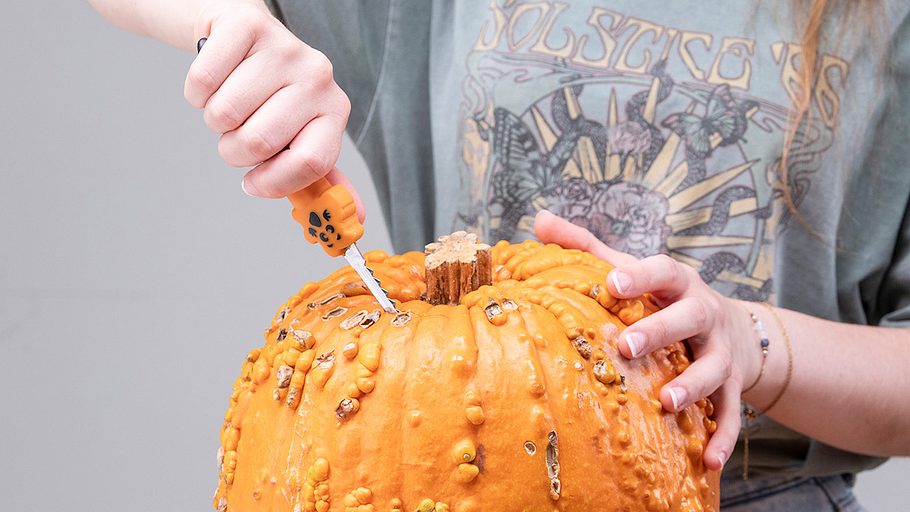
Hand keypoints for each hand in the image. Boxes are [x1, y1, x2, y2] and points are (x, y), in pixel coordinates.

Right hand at [185, 0, 361, 215]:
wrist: (243, 35)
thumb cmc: (271, 95)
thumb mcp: (300, 133)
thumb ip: (320, 177)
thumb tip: (352, 219)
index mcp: (334, 110)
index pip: (311, 163)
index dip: (275, 182)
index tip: (253, 183)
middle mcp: (317, 77)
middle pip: (259, 142)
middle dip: (234, 150)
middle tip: (237, 133)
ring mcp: (285, 48)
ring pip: (224, 114)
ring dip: (215, 120)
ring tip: (230, 102)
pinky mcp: (247, 25)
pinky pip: (203, 82)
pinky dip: (197, 92)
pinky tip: (215, 79)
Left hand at [535, 210, 759, 470]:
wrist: (733, 329)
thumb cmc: (664, 298)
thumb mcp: (633, 270)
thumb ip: (588, 247)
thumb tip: (540, 219)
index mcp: (676, 284)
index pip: (661, 271)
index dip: (638, 277)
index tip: (611, 284)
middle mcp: (703, 314)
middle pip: (687, 319)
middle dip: (659, 331)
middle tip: (626, 346)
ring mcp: (721, 352)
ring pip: (713, 368)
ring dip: (693, 385)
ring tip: (667, 403)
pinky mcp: (733, 386)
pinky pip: (731, 413)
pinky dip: (722, 437)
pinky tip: (707, 462)